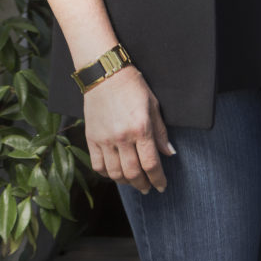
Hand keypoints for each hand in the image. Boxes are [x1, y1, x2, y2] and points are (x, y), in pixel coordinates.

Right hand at [83, 67, 175, 192]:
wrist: (105, 73)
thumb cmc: (132, 86)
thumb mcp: (152, 105)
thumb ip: (160, 132)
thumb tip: (169, 153)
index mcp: (141, 128)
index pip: (151, 164)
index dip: (158, 179)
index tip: (161, 186)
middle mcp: (122, 137)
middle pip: (133, 173)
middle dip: (143, 184)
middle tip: (148, 188)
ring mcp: (105, 139)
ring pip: (115, 173)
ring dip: (126, 182)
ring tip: (133, 181)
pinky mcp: (91, 138)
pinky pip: (97, 165)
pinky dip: (106, 174)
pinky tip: (114, 173)